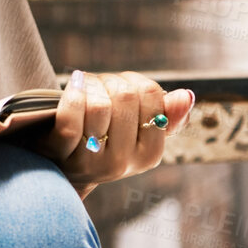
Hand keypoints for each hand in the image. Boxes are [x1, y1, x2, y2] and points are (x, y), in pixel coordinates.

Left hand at [32, 70, 194, 197]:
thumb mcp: (139, 130)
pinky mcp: (62, 154)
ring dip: (90, 85)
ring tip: (85, 89)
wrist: (61, 166)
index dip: (135, 82)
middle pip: (125, 97)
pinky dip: (73, 93)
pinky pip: (71, 117)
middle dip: (110, 82)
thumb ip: (166, 115)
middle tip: (99, 86)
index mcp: (149, 155)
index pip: (152, 96)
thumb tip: (186, 96)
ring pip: (99, 105)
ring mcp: (91, 162)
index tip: (122, 88)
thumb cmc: (104, 139)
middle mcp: (122, 163)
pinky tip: (75, 83)